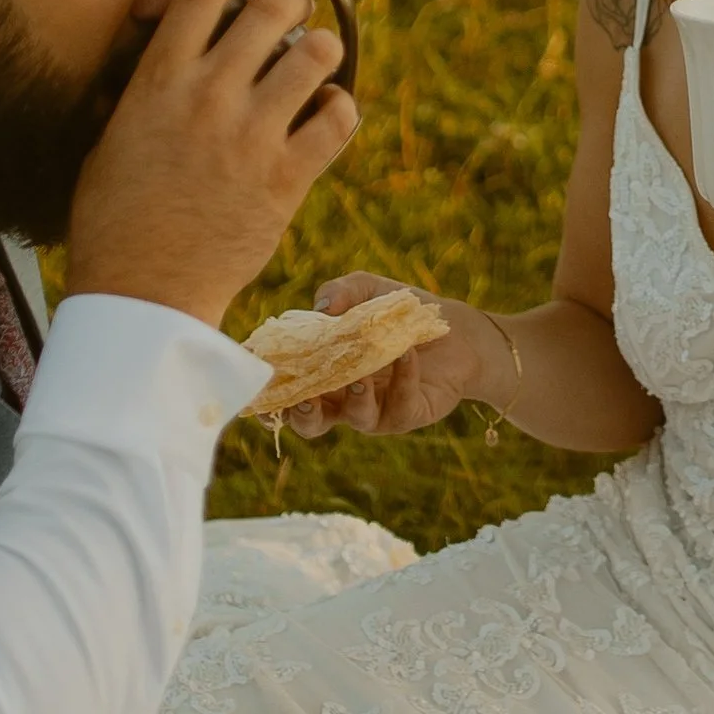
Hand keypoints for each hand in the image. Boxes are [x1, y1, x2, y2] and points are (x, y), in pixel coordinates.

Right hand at [66, 0, 358, 327]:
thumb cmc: (113, 220)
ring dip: (323, 50)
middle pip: (271, 9)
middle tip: (292, 14)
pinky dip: (341, 109)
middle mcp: (208, 97)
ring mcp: (251, 137)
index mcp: (158, 81)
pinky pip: (338, 119)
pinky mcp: (287, 179)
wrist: (142, 291)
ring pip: (316, 55)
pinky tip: (328, 115)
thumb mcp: (108, 139)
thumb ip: (141, 91)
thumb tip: (160, 57)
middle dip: (290, 2)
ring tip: (317, 62)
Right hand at [280, 271, 503, 439]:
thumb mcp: (368, 291)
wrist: (456, 331)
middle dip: (301, 415)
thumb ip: (341, 291)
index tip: (258, 380)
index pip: (287, 388)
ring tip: (357, 378)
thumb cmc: (401, 313)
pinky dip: (401, 378)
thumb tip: (323, 307)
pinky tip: (405, 355)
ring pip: (355, 419)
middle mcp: (344, 398)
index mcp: (323, 373)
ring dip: (353, 400)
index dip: (269, 391)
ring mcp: (377, 410)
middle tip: (302, 398)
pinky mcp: (408, 414)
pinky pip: (399, 404)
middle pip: (310, 423)